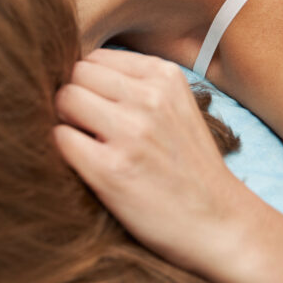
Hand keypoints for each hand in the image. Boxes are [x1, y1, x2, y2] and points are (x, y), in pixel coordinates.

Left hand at [53, 48, 238, 274]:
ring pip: (64, 99)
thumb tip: (75, 74)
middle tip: (87, 130)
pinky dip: (65, 152)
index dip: (88, 84)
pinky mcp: (112, 169)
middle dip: (73, 99)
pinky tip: (87, 168)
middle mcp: (150, 97)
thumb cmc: (190, 169)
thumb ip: (136, 86)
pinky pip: (61, 139)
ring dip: (67, 123)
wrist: (222, 225)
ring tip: (89, 147)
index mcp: (165, 76)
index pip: (95, 57)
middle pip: (76, 73)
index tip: (98, 110)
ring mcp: (132, 131)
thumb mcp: (176, 109)